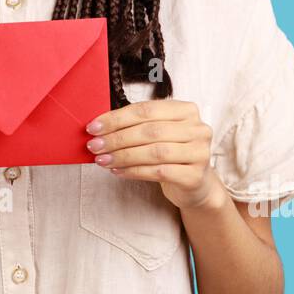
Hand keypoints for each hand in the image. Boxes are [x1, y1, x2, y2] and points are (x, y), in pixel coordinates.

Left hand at [83, 98, 222, 210]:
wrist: (195, 183)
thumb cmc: (171, 154)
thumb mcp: (158, 133)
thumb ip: (135, 125)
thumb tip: (99, 128)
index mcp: (186, 110)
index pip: (146, 110)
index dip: (117, 118)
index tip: (94, 127)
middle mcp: (197, 128)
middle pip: (149, 131)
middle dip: (117, 139)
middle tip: (95, 146)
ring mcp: (199, 152)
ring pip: (154, 152)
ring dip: (123, 156)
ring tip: (102, 160)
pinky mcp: (195, 176)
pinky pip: (159, 172)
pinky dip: (134, 171)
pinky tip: (118, 171)